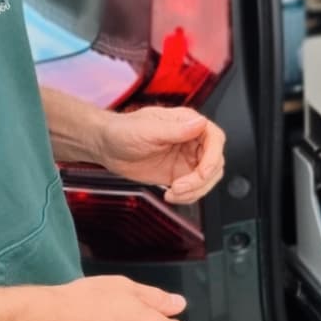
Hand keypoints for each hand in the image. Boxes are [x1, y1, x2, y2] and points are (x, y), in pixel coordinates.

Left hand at [96, 106, 226, 203]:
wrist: (105, 148)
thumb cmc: (122, 131)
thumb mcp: (148, 129)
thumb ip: (175, 129)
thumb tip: (200, 123)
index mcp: (187, 123)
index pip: (215, 138)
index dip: (213, 156)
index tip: (203, 172)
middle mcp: (191, 141)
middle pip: (215, 162)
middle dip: (201, 179)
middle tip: (181, 186)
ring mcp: (187, 159)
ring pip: (208, 178)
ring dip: (195, 190)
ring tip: (174, 193)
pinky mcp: (179, 175)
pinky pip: (194, 189)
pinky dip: (187, 197)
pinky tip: (171, 195)